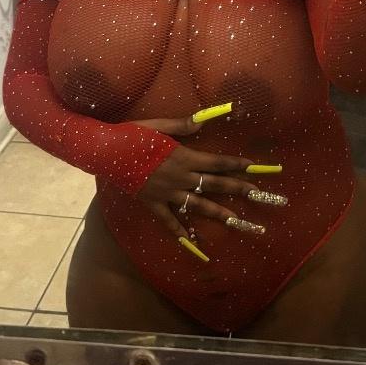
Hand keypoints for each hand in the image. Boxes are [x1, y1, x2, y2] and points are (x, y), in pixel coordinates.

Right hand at [131, 115, 259, 239]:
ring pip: (197, 205)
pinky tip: (191, 242)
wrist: (107, 153)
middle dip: (237, 188)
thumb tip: (202, 121)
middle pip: (214, 183)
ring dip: (218, 212)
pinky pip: (169, 221)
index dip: (235, 164)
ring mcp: (167, 193)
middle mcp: (179, 177)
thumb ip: (182, 126)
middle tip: (258, 194)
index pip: (216, 161)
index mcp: (183, 157)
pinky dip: (180, 232)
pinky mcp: (153, 204)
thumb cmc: (133, 135)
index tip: (253, 167)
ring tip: (236, 220)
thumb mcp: (159, 125)